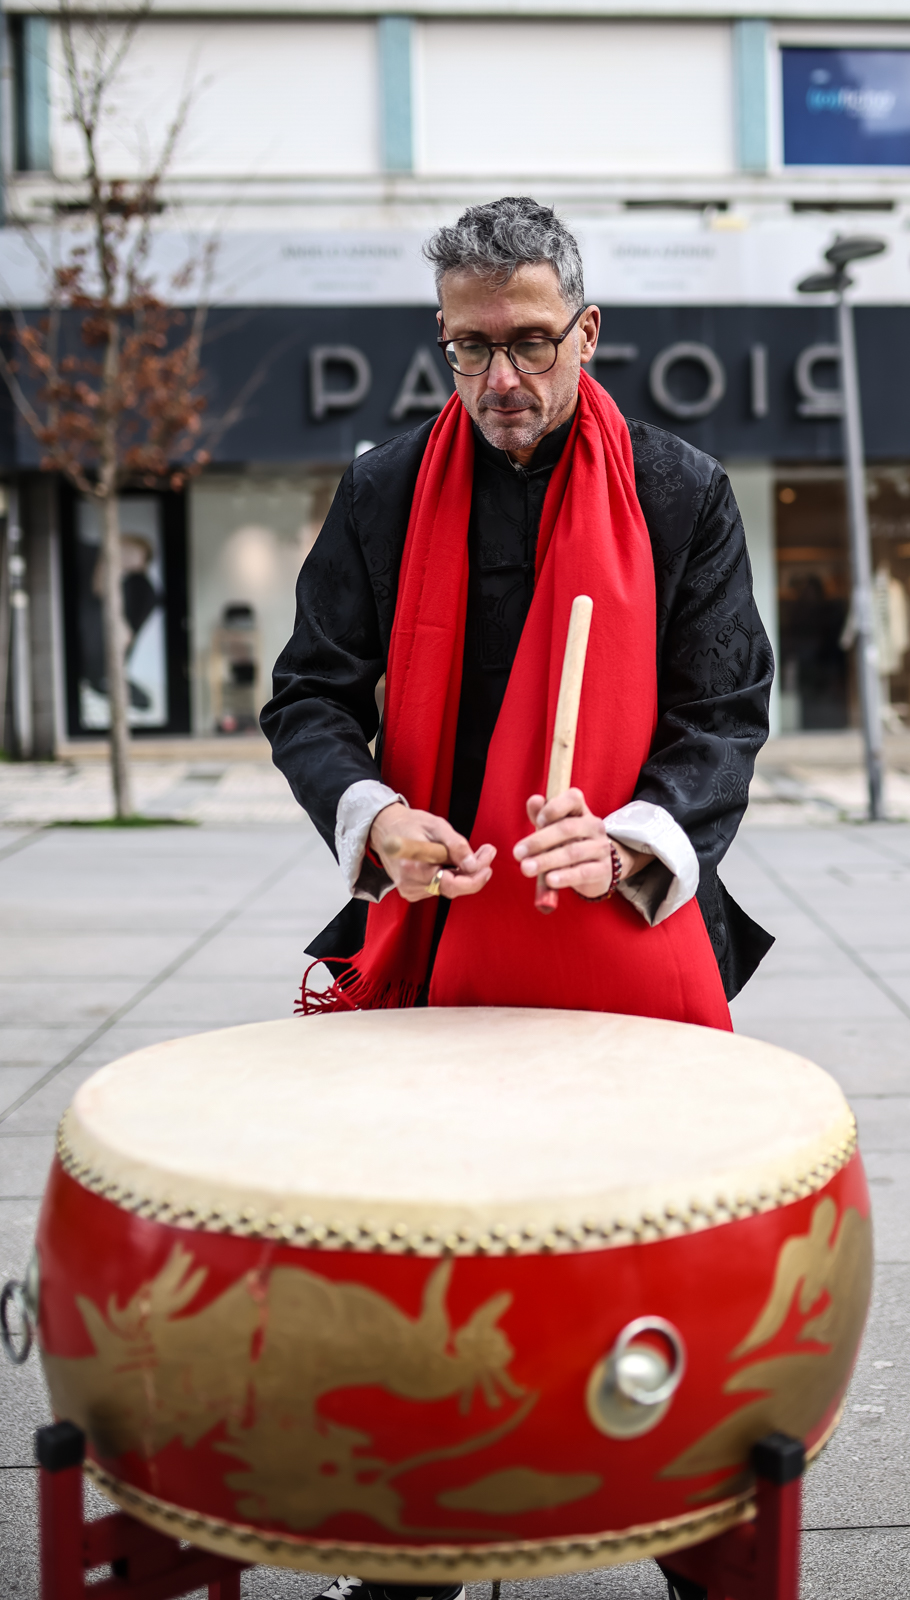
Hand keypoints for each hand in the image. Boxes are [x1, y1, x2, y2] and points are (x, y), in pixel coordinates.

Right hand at [369, 802, 494, 902]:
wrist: (385, 828)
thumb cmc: (410, 823)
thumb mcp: (437, 826)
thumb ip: (456, 845)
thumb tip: (473, 865)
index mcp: (414, 866)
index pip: (451, 884)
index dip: (474, 879)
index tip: (488, 865)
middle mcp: (410, 882)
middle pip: (452, 888)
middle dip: (474, 874)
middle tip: (486, 853)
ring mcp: (409, 889)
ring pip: (447, 889)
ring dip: (463, 874)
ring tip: (471, 854)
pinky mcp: (411, 891)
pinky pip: (439, 888)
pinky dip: (450, 876)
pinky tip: (451, 862)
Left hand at [513, 788, 652, 899]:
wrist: (596, 870)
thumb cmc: (568, 844)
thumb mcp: (553, 828)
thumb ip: (540, 814)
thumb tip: (533, 800)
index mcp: (580, 810)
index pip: (573, 798)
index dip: (553, 808)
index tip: (537, 821)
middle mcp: (594, 826)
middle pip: (567, 828)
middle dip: (539, 841)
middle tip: (518, 854)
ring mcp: (601, 847)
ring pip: (573, 852)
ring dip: (547, 860)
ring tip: (527, 868)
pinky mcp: (603, 870)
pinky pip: (583, 873)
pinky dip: (565, 877)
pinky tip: (549, 880)